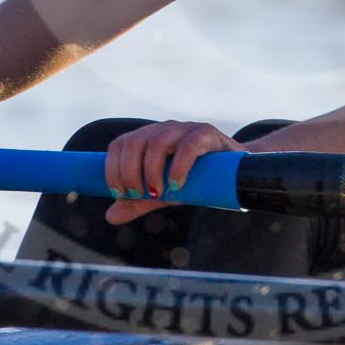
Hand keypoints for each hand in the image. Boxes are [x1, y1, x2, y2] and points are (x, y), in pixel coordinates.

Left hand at [103, 121, 243, 225]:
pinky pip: (188, 145)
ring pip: (157, 141)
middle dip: (130, 171)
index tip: (119, 192)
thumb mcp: (163, 192)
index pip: (120, 144)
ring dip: (151, 170)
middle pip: (135, 142)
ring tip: (158, 194)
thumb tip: (110, 216)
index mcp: (149, 138)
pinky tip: (177, 184)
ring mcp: (185, 128)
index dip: (113, 167)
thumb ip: (139, 202)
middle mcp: (164, 128)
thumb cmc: (194, 180)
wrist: (234, 173)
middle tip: (137, 195)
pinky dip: (178, 166)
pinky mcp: (206, 133)